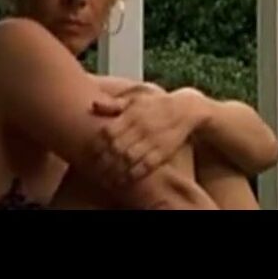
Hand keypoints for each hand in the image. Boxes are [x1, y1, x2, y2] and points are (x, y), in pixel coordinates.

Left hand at [88, 86, 205, 186]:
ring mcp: (153, 140)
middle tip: (96, 167)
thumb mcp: (135, 99)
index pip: (108, 131)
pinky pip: (146, 166)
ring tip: (107, 177)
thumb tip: (93, 104)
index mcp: (132, 114)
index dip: (98, 143)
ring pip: (129, 158)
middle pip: (116, 146)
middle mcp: (141, 127)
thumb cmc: (154, 105)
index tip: (92, 151)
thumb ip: (114, 104)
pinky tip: (124, 179)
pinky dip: (133, 174)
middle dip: (104, 159)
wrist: (185, 109)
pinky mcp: (163, 151)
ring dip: (116, 169)